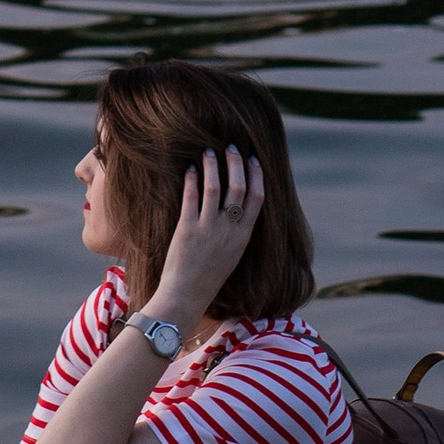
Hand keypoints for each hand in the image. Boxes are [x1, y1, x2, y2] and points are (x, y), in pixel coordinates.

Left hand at [151, 144, 264, 323]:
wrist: (186, 296)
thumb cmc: (208, 276)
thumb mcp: (231, 254)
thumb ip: (235, 232)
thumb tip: (236, 207)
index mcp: (243, 237)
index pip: (257, 199)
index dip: (256, 176)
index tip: (253, 160)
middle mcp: (229, 231)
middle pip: (238, 188)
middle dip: (236, 163)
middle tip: (230, 147)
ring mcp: (208, 229)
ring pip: (215, 187)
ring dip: (213, 165)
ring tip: (207, 151)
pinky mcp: (187, 229)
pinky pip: (191, 197)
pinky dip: (191, 179)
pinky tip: (189, 169)